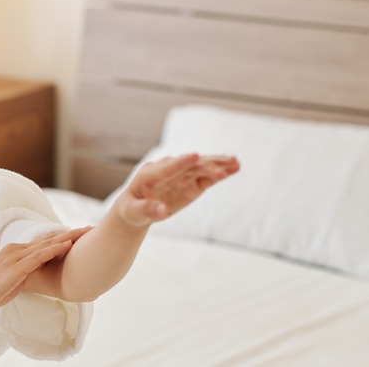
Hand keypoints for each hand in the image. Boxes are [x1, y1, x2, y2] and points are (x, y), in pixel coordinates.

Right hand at [0, 227, 91, 319]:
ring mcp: (15, 257)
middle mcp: (16, 250)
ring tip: (85, 232)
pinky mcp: (15, 268)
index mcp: (15, 252)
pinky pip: (39, 256)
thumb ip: (25, 273)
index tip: (80, 234)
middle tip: (89, 228)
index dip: (62, 237)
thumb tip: (37, 275)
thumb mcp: (12, 280)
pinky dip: (54, 249)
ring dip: (68, 237)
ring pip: (46, 244)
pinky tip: (68, 245)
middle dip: (70, 233)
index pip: (43, 242)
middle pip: (48, 239)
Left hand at [113, 154, 239, 227]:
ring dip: (218, 165)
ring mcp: (181, 174)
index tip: (195, 156)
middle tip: (226, 165)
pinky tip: (234, 168)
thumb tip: (162, 210)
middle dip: (207, 164)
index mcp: (150, 174)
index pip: (168, 167)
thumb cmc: (132, 209)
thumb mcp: (135, 212)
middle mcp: (168, 169)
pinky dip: (219, 173)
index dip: (181, 162)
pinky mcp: (191, 182)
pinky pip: (207, 176)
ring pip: (201, 167)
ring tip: (236, 163)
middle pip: (189, 165)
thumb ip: (148, 210)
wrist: (138, 207)